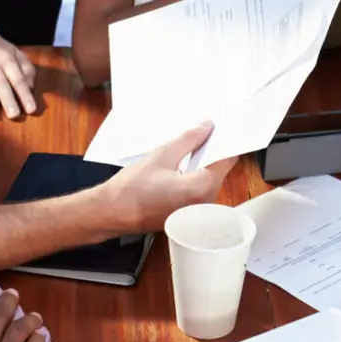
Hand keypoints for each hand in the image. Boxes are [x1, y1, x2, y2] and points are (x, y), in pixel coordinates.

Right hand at [0, 25, 38, 120]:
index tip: (31, 109)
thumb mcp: (17, 53)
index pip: (18, 79)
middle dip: (9, 99)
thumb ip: (27, 69)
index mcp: (8, 59)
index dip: (24, 94)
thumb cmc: (0, 48)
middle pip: (2, 83)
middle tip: (15, 115)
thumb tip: (30, 87)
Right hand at [104, 127, 233, 230]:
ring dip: (204, 162)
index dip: (225, 140)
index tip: (221, 127)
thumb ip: (189, 140)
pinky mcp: (189, 214)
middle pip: (220, 169)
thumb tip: (207, 127)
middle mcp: (204, 203)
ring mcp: (198, 211)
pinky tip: (183, 164)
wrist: (112, 213)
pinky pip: (201, 189)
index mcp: (201, 187)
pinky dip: (196, 175)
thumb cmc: (132, 189)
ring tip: (191, 146)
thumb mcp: (162, 155)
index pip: (227, 158)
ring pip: (210, 178)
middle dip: (213, 150)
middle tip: (204, 130)